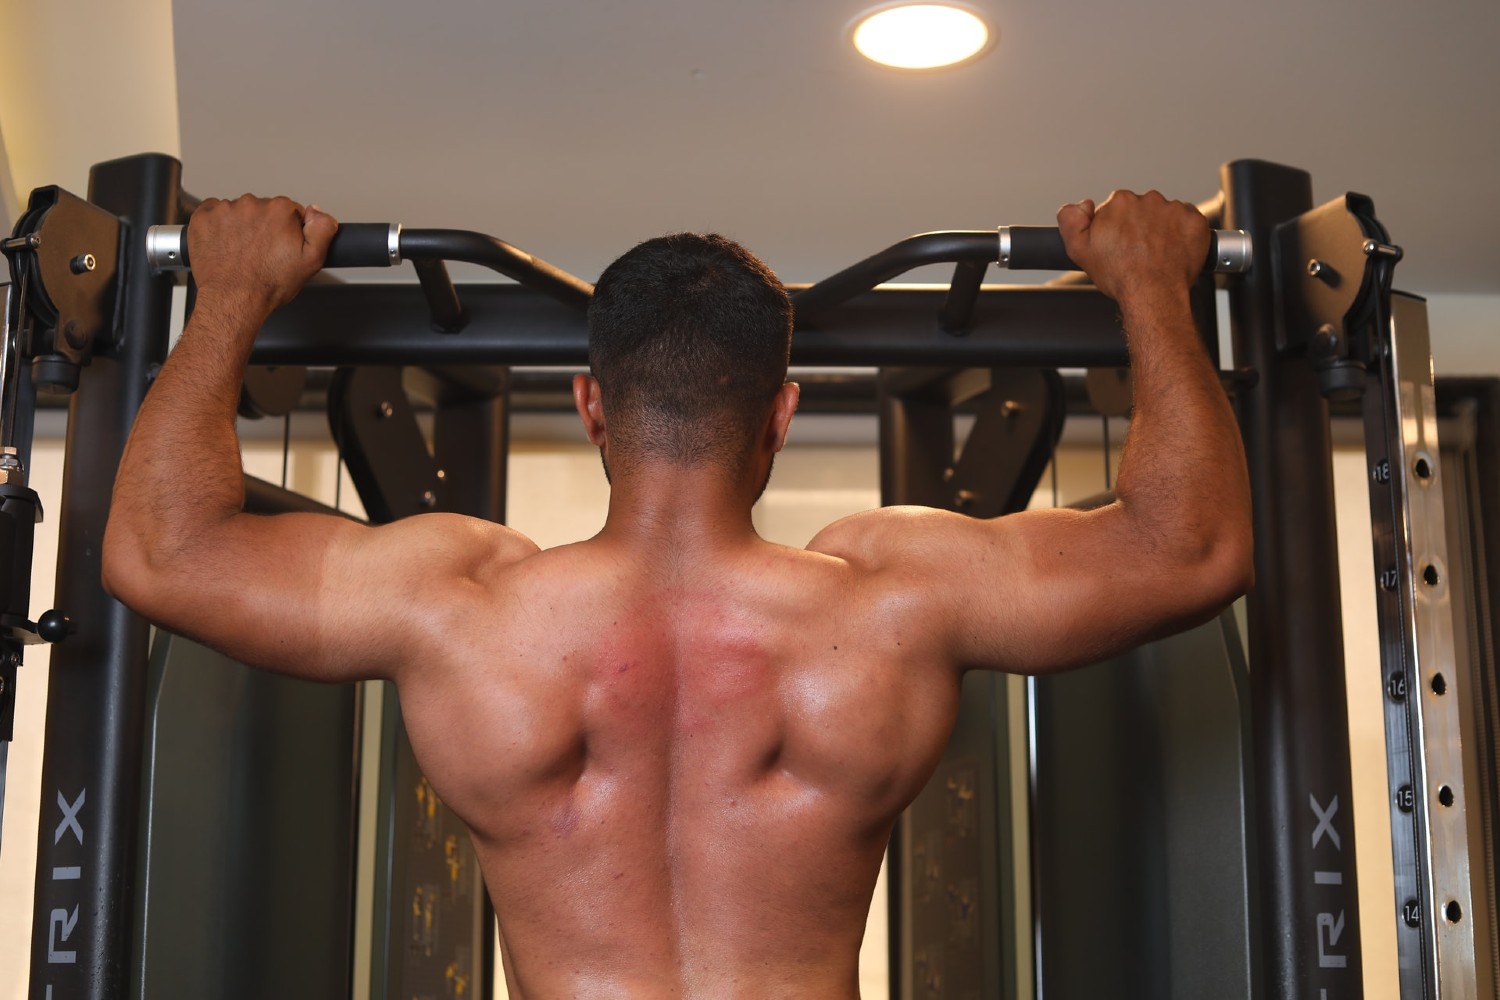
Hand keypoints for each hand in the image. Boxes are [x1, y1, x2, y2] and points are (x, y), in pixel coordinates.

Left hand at [187, 195, 337, 316]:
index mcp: (280, 210)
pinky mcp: (204, 217)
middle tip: (261, 253)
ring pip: (238, 212)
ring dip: (240, 226)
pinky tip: (225, 244)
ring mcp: (225, 210)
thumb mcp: (311, 261)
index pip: (289, 210)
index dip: (288, 230)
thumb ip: (322, 230)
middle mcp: (252, 204)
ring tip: (242, 252)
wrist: (232, 298)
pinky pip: (212, 212)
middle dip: (263, 227)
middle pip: (263, 209)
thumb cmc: (267, 284)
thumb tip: (318, 211)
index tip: (281, 246)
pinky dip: (218, 225)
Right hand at [1056, 190, 1207, 304]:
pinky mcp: (1195, 221)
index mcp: (1121, 202)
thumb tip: (1079, 205)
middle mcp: (1148, 200)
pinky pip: (1188, 223)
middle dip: (1142, 227)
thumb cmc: (1120, 276)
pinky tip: (1173, 252)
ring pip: (1166, 216)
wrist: (1153, 294)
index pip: (1118, 207)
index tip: (1120, 244)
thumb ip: (1070, 220)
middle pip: (1143, 210)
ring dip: (1162, 231)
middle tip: (1139, 252)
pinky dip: (1183, 235)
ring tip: (1157, 255)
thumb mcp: (1078, 250)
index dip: (1118, 228)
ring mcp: (1174, 210)